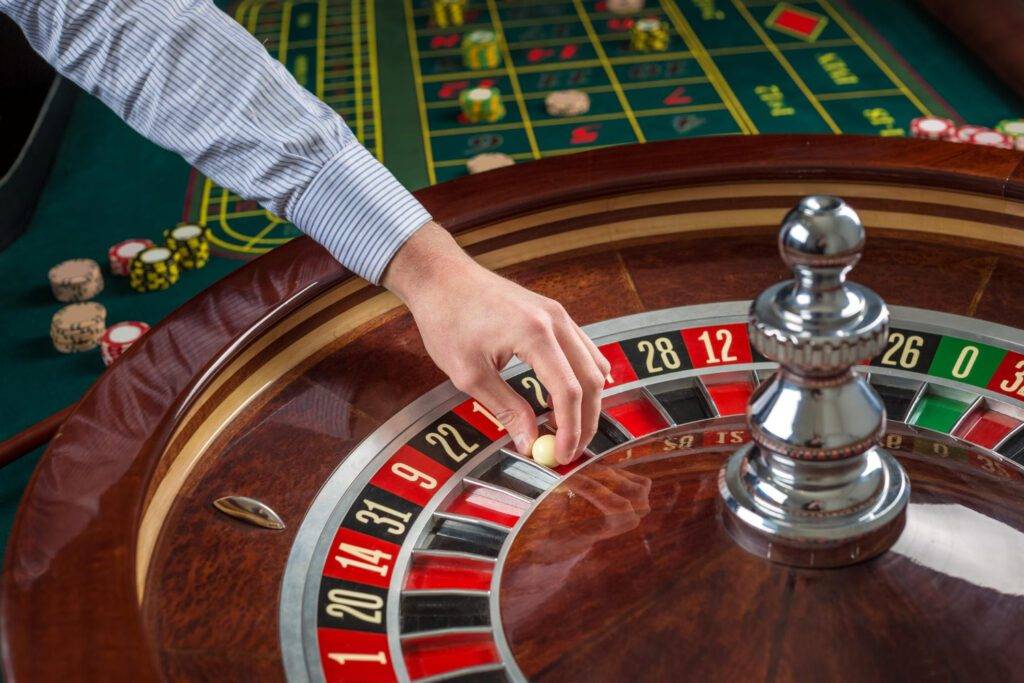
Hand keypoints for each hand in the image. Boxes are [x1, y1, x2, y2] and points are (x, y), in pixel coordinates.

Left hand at [383, 221, 609, 463]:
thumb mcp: (469, 374)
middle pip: (590, 380)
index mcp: (535, 334)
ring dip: (588, 401)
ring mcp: (558, 313)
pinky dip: (584, 377)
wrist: (440, 276)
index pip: (568, 392)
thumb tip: (529, 443)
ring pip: (592, 364)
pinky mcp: (553, 312)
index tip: (561, 457)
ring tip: (570, 430)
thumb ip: (506, 409)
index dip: (570, 430)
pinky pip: (583, 349)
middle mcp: (556, 321)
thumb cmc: (447, 320)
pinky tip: (573, 397)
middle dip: (586, 421)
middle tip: (571, 451)